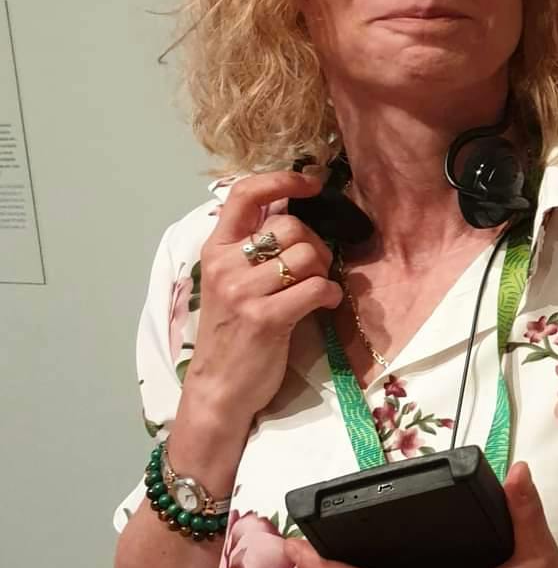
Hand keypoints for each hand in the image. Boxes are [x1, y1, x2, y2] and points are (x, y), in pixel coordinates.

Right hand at [182, 172, 342, 425]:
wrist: (219, 388)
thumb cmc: (233, 333)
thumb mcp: (232, 283)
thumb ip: (254, 249)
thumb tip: (295, 214)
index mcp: (215, 249)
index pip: (245, 194)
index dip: (282, 180)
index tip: (312, 183)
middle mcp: (225, 265)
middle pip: (290, 227)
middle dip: (316, 243)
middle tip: (316, 267)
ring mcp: (243, 291)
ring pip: (307, 256)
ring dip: (323, 272)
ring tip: (316, 290)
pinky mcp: (265, 318)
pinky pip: (317, 288)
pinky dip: (330, 295)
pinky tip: (324, 305)